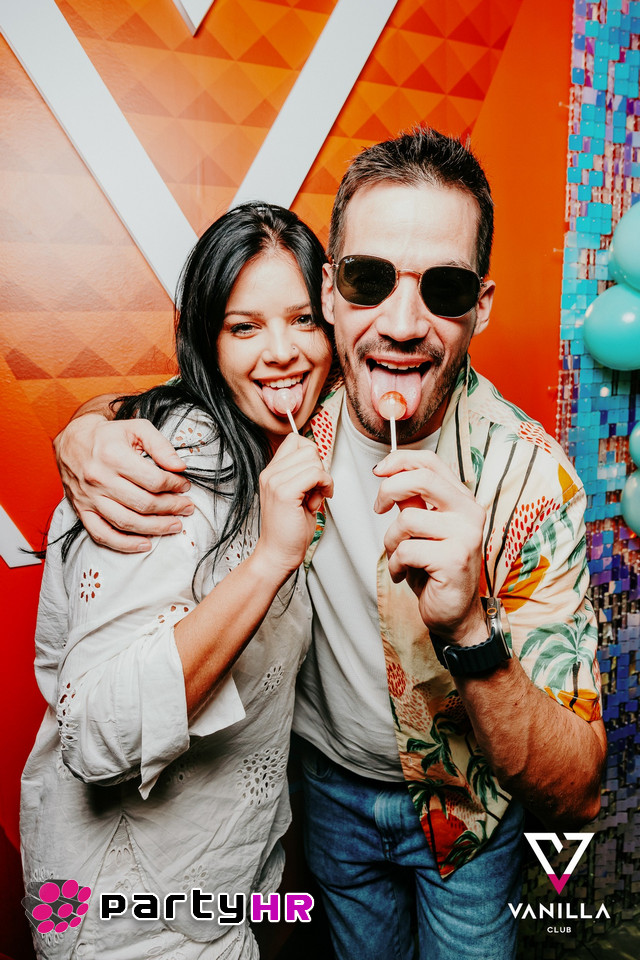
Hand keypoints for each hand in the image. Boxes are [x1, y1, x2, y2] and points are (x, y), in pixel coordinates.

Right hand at [53, 414, 194, 551]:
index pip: (153, 480)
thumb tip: (180, 467)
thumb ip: (161, 446)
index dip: (174, 485)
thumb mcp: (137, 428)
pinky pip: (102, 534)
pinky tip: (145, 544)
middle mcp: (100, 479)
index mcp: (114, 456)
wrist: (73, 441)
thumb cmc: (109, 435)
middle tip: (187, 508)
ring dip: (155, 528)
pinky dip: (124, 544)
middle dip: (171, 508)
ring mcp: (89, 498)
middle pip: (143, 503)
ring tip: (175, 525)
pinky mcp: (82, 510)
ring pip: (126, 522)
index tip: (184, 486)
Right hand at [253, 433, 332, 582]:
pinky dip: (325, 485)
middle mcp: (270, 474)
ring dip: (323, 479)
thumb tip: (318, 459)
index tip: (313, 476)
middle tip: (315, 490)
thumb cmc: (289, 529)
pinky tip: (318, 501)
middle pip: (308, 448)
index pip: (295, 440)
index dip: (311, 455)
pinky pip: (316, 474)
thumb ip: (302, 474)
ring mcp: (275, 482)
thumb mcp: (296, 494)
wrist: (278, 554)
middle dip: (320, 468)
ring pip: (314, 460)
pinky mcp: (285, 493)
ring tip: (314, 498)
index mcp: (271, 472)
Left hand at [373, 450, 485, 643]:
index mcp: (462, 500)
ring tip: (399, 557)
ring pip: (407, 519)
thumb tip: (389, 473)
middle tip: (379, 508)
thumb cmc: (435, 571)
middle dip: (389, 490)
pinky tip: (404, 574)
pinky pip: (406, 550)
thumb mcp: (421, 530)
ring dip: (391, 542)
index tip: (379, 471)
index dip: (399, 460)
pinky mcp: (454, 559)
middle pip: (421, 478)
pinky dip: (396, 565)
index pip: (431, 462)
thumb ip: (412, 501)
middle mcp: (469, 513)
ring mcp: (465, 536)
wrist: (454, 614)